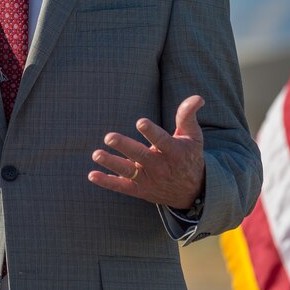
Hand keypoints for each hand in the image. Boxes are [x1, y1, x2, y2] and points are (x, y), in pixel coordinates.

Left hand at [88, 95, 205, 209]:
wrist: (192, 192)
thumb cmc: (189, 156)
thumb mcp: (193, 137)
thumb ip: (188, 116)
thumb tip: (197, 97)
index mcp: (174, 152)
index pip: (162, 141)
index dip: (151, 132)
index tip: (140, 122)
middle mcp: (160, 167)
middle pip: (140, 156)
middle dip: (124, 146)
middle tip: (109, 137)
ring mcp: (149, 180)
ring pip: (128, 172)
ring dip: (111, 163)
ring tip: (96, 154)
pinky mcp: (140, 190)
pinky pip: (121, 187)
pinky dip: (107, 182)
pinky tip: (92, 175)